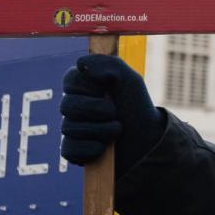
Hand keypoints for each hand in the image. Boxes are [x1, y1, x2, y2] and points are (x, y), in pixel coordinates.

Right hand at [59, 55, 165, 176]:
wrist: (147, 138)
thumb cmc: (135, 106)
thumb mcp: (130, 79)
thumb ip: (108, 64)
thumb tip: (80, 64)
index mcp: (84, 85)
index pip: (70, 80)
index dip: (90, 87)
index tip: (107, 90)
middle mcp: (74, 105)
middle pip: (67, 105)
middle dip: (96, 109)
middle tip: (115, 112)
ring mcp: (72, 128)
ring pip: (69, 128)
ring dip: (100, 130)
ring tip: (117, 130)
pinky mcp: (73, 150)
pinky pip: (69, 150)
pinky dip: (90, 149)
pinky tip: (104, 147)